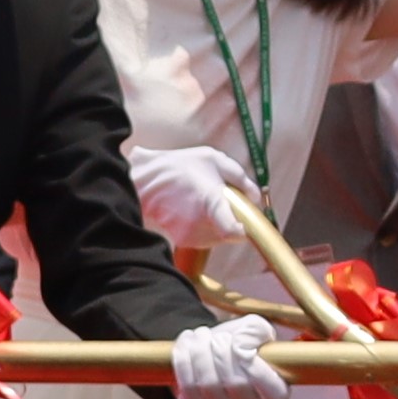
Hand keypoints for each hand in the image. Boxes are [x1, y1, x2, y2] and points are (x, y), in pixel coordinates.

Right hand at [125, 140, 256, 259]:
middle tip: (223, 201)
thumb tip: (255, 198)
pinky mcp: (181, 239)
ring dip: (218, 224)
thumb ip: (241, 178)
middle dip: (231, 220)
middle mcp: (200, 223)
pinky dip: (204, 227)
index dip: (245, 231)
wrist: (142, 179)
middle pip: (229, 234)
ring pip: (217, 237)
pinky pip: (204, 237)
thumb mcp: (214, 159)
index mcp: (211, 202)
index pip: (233, 232)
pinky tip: (193, 209)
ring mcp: (188, 233)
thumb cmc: (178, 167)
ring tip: (204, 202)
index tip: (247, 225)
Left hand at [167, 311, 289, 398]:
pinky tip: (185, 346)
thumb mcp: (256, 332)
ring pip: (207, 387)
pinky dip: (182, 363)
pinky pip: (187, 391)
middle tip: (213, 335)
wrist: (212, 357)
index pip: (266, 382)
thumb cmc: (239, 346)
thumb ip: (256, 331)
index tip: (235, 340)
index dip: (247, 358)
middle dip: (219, 352)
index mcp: (277, 394)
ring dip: (198, 355)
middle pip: (233, 383)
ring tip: (198, 336)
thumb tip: (240, 342)